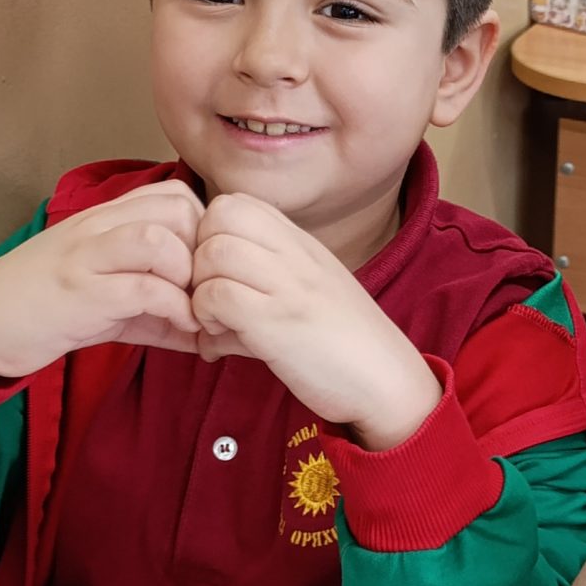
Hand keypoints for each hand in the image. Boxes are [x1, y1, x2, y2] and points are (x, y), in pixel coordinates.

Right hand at [0, 181, 203, 378]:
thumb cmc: (43, 309)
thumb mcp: (108, 301)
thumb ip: (155, 309)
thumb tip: (205, 331)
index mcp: (106, 219)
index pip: (176, 194)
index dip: (206, 232)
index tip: (209, 272)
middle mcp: (97, 226)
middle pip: (179, 206)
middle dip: (206, 250)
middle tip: (207, 290)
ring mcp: (86, 255)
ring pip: (161, 238)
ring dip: (189, 276)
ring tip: (193, 307)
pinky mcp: (79, 291)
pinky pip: (143, 289)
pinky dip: (175, 310)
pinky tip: (181, 329)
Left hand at [188, 190, 441, 446]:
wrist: (389, 383)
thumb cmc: (344, 348)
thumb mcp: (304, 300)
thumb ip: (257, 292)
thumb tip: (204, 313)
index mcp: (302, 244)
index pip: (236, 202)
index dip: (209, 235)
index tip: (217, 276)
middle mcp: (296, 254)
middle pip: (218, 216)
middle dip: (197, 256)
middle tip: (208, 297)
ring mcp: (289, 284)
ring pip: (212, 253)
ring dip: (200, 290)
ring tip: (215, 323)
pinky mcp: (279, 321)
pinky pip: (217, 297)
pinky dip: (207, 320)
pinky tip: (221, 344)